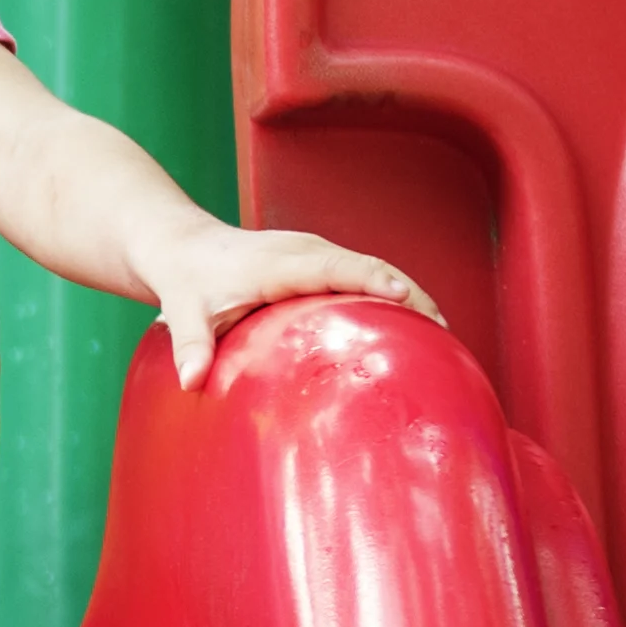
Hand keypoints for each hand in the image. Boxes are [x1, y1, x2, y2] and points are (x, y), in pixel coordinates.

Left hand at [138, 217, 441, 390]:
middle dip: (411, 294)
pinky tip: (417, 329)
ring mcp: (320, 255)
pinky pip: (367, 276)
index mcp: (281, 262)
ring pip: (376, 270)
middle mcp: (307, 251)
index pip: (335, 267)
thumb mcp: (181, 312)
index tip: (404, 297)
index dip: (371, 279)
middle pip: (372, 267)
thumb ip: (190, 345)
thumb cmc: (186, 281)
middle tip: (444, 331)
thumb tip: (191, 380)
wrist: (182, 246)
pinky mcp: (324, 263)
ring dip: (411, 296)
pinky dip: (395, 295)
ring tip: (444, 336)